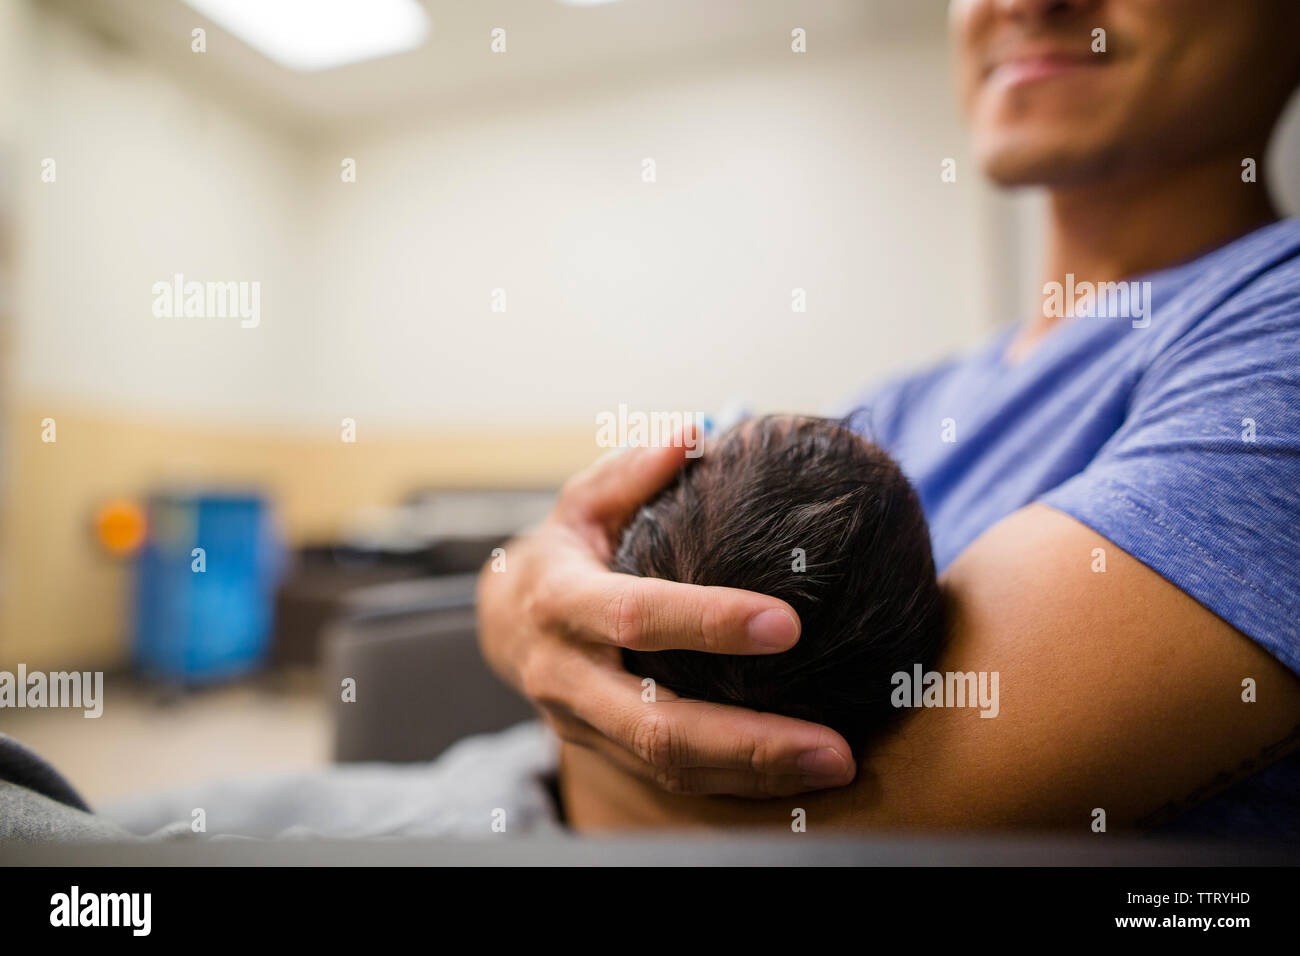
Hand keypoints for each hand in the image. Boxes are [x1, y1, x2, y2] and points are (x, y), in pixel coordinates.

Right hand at [475, 438, 855, 796]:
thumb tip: (697, 434)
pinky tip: (797, 776)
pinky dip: (737, 784)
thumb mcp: (582, 502)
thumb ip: (634, 472)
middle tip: (835, 746)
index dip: (707, 622)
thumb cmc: (560, 552)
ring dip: (755, 774)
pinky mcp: (603, 751)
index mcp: (563, 603)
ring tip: (835, 766)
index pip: (637, 617)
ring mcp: (582, 724)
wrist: (501, 624)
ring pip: (667, 768)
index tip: (786, 622)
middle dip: (750, 741)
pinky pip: (671, 780)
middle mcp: (568, 676)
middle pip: (657, 726)